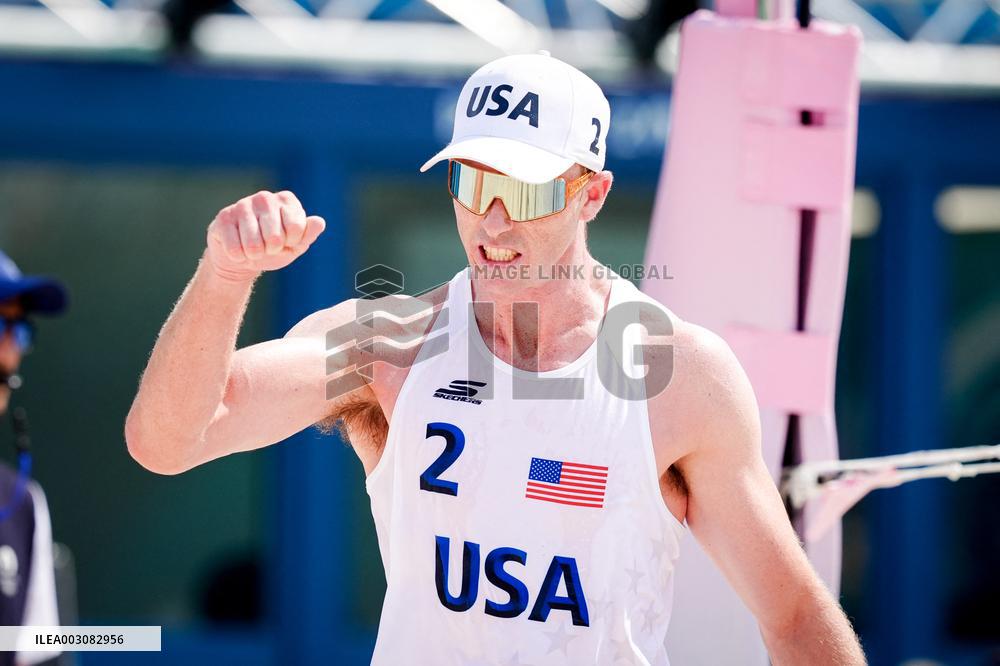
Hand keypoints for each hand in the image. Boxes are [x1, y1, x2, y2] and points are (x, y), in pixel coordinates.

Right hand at [206, 190, 325, 281]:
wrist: (242, 258)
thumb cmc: (273, 249)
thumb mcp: (295, 245)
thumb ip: (308, 234)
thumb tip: (319, 222)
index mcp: (287, 200)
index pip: (296, 227)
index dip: (292, 242)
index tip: (287, 241)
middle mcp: (265, 198)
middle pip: (275, 237)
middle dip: (272, 250)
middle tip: (268, 247)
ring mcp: (242, 205)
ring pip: (253, 245)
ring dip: (255, 255)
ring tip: (254, 249)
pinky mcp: (223, 217)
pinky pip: (235, 248)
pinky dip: (239, 256)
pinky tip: (238, 250)